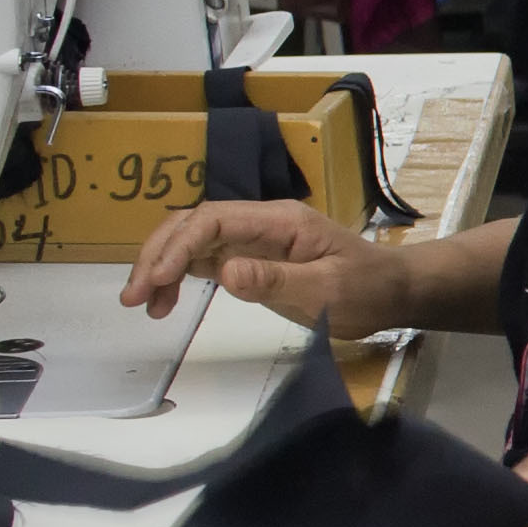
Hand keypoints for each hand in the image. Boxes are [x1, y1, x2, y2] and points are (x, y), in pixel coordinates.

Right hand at [123, 198, 406, 332]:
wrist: (394, 291)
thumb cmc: (368, 288)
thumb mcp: (327, 290)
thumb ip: (276, 279)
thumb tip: (225, 272)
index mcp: (279, 221)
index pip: (213, 221)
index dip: (178, 247)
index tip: (156, 280)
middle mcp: (261, 224)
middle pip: (193, 225)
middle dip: (158, 255)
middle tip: (133, 295)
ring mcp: (254, 240)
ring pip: (192, 242)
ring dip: (162, 267)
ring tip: (143, 305)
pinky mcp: (251, 259)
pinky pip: (204, 260)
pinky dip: (180, 278)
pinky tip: (165, 301)